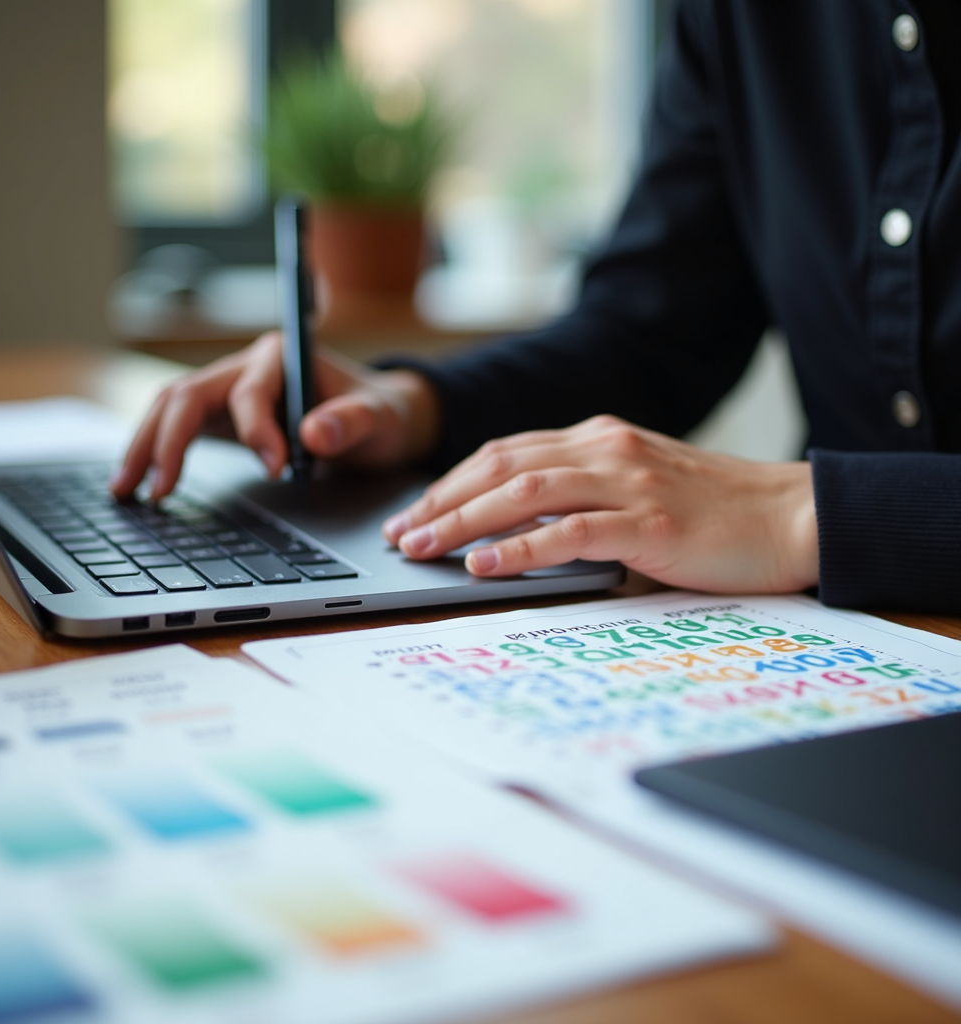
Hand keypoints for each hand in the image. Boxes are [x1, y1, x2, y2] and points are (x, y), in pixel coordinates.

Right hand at [110, 331, 438, 499]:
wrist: (382, 419)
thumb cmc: (382, 414)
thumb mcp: (380, 419)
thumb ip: (352, 424)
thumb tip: (314, 435)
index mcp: (284, 357)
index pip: (249, 392)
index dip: (255, 431)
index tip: (274, 471)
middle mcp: (247, 366)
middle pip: (188, 394)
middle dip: (168, 441)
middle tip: (159, 491)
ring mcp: (229, 389)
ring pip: (170, 408)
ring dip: (145, 447)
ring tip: (123, 490)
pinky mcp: (221, 416)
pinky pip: (177, 427)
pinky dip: (155, 452)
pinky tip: (137, 484)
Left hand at [382, 415, 817, 592]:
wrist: (790, 516)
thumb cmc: (711, 511)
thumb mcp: (636, 488)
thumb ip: (581, 496)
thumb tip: (513, 532)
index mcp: (598, 438)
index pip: (504, 452)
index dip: (452, 482)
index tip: (416, 511)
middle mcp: (605, 449)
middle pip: (500, 466)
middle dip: (441, 500)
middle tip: (400, 533)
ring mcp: (627, 482)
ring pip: (523, 493)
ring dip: (463, 521)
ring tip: (422, 547)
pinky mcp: (650, 522)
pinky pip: (570, 532)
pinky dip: (520, 549)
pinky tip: (483, 565)